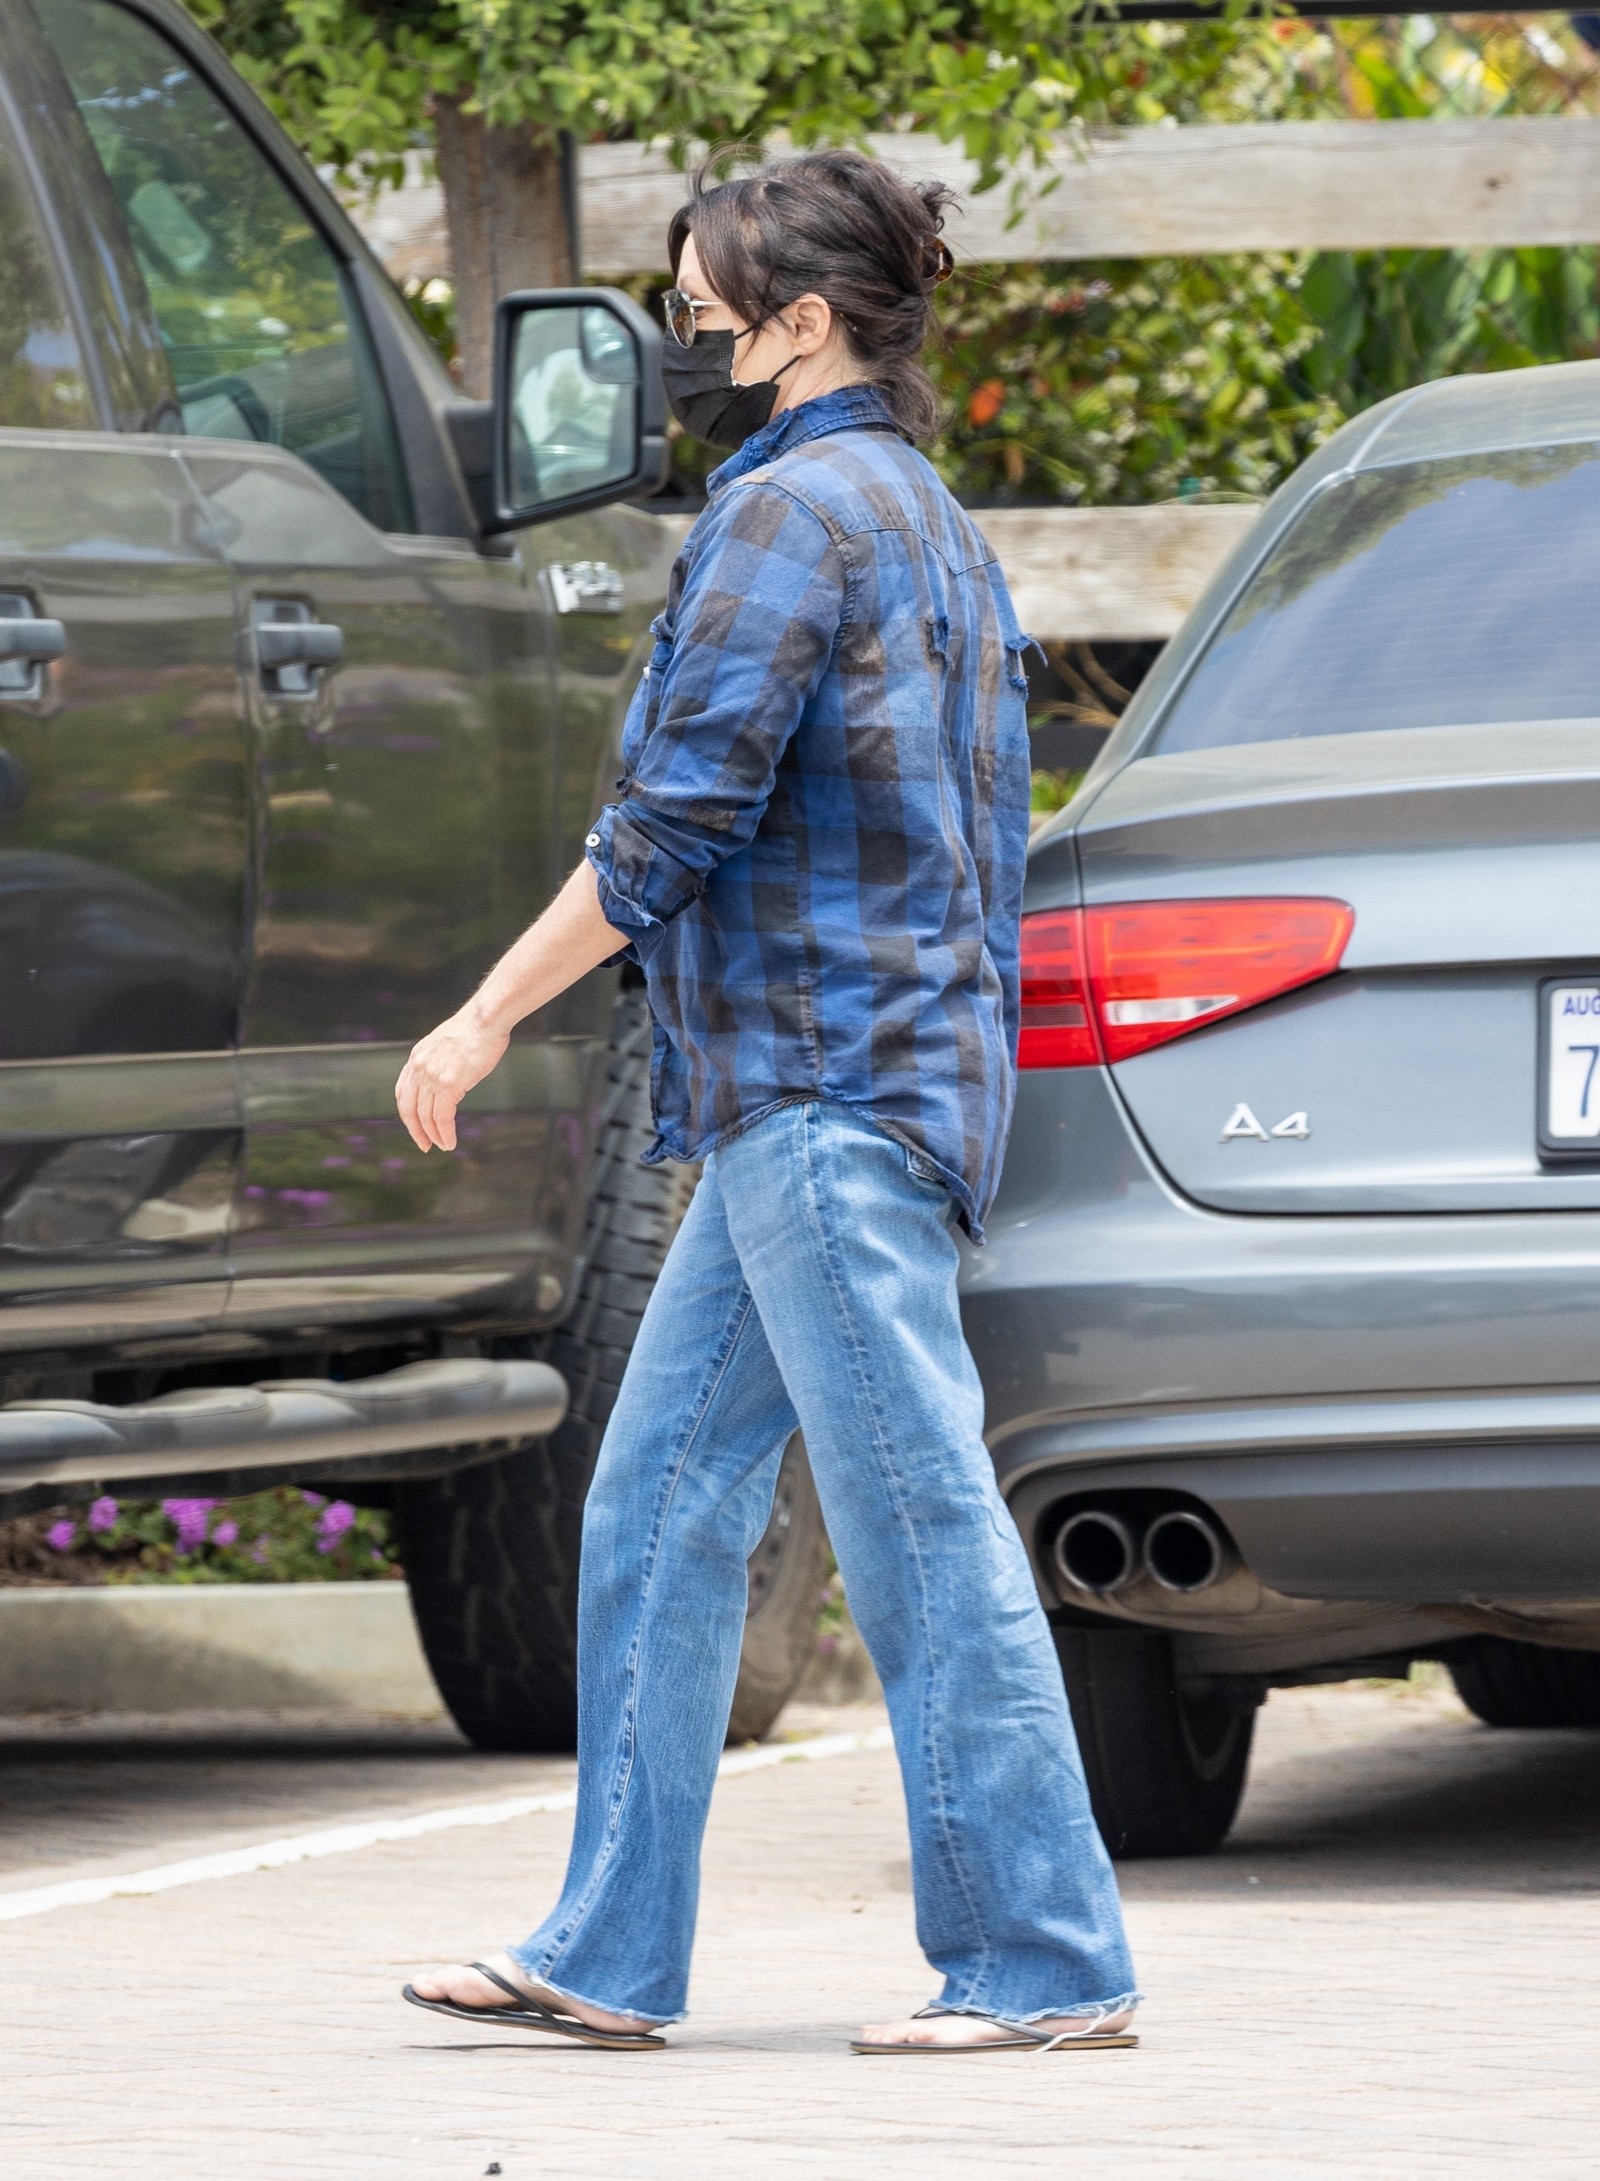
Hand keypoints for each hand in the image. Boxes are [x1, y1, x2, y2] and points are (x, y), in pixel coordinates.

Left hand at [395, 1011, 508, 1152]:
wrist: (485, 1020)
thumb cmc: (475, 1029)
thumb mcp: (446, 1044)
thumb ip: (439, 1062)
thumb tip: (447, 1079)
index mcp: (417, 1058)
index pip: (403, 1092)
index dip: (408, 1113)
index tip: (416, 1125)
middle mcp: (419, 1068)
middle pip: (409, 1108)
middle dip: (416, 1131)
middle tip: (424, 1145)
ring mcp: (432, 1076)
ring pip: (426, 1116)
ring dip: (433, 1136)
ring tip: (442, 1146)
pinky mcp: (449, 1084)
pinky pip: (442, 1117)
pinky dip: (445, 1134)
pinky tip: (450, 1142)